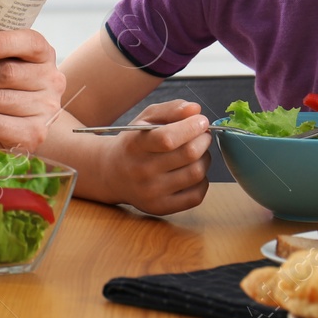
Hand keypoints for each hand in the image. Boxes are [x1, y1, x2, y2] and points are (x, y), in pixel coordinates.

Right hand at [96, 99, 210, 214]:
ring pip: (196, 174)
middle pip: (188, 155)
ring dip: (205, 158)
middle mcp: (141, 171)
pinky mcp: (161, 207)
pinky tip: (192, 171)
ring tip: (197, 152)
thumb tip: (195, 110)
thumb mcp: (145, 119)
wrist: (112, 173)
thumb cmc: (134, 143)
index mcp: (135, 145)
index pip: (168, 138)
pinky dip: (202, 180)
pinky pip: (196, 195)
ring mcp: (151, 192)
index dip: (191, 127)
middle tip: (203, 134)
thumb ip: (170, 109)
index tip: (201, 120)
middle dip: (203, 140)